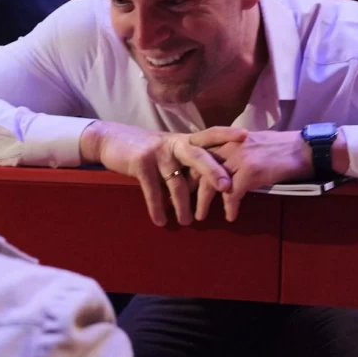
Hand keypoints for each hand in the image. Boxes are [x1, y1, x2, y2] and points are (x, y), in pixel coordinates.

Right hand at [79, 121, 245, 226]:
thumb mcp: (169, 151)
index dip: (227, 134)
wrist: (111, 140)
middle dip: (214, 172)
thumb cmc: (146, 150)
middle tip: (227, 188)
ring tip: (187, 222)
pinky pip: (153, 191)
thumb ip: (187, 163)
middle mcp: (174, 144)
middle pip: (199, 157)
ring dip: (183, 205)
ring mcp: (157, 152)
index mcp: (185, 140)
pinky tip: (161, 221)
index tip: (246, 136)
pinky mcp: (140, 162)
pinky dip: (157, 208)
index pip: (209, 135)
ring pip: (177, 182)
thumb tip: (211, 186)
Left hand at [189, 128, 348, 222]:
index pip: (197, 153)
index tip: (182, 186)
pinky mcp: (250, 172)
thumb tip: (216, 171)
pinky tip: (230, 217)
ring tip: (201, 216)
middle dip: (190, 190)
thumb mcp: (248, 144)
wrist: (302, 149)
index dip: (188, 171)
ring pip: (211, 184)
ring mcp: (239, 157)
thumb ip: (230, 153)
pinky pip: (232, 195)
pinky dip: (230, 208)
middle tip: (186, 206)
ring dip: (203, 203)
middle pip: (199, 169)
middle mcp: (228, 145)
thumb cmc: (278, 148)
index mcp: (225, 138)